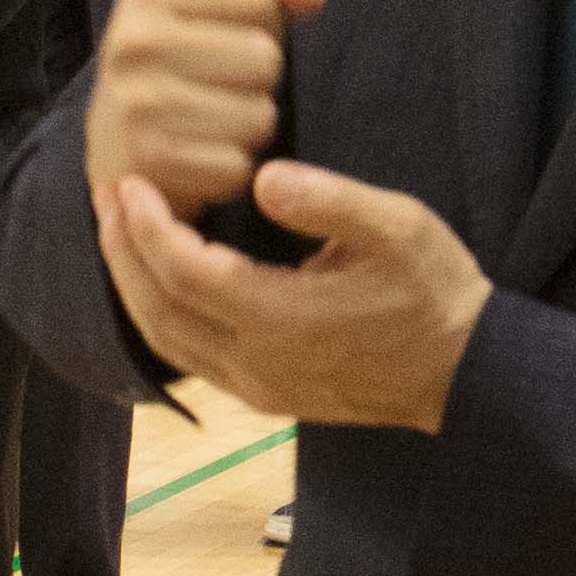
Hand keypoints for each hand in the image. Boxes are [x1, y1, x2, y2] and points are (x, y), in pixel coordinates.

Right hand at [88, 0, 307, 214]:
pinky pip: (237, 166)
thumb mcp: (221, 5)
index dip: (263, 24)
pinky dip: (228, 169)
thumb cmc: (186, 66)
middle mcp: (135, 40)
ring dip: (249, 126)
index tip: (222, 40)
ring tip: (210, 122)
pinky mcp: (147, 161)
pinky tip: (197, 158)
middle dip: (258, 79)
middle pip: (265, 57)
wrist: (115, 147)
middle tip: (217, 88)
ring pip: (258, 115)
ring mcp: (136, 102)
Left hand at [100, 158, 488, 430]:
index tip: (130, 182)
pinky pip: (191, 357)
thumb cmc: (436, 292)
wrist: (468, 374)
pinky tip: (159, 278)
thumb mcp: (400, 230)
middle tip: (107, 196)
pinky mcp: (266, 397)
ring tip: (120, 231)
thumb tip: (263, 178)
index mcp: (282, 319)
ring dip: (134, 285)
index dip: (146, 226)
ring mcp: (258, 389)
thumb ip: (330, 201)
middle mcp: (257, 364)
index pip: (182, 272)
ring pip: (166, 342)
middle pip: (158, 310)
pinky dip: (161, 314)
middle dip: (122, 252)